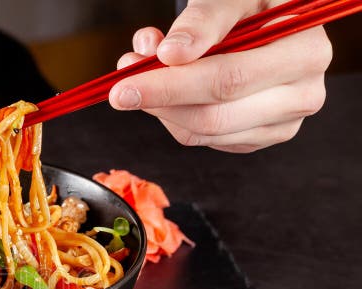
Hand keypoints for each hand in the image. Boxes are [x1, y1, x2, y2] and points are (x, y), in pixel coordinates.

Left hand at [108, 0, 331, 152]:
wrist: (270, 16)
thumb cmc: (252, 4)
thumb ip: (204, 19)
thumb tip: (171, 54)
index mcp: (305, 52)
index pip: (229, 80)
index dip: (173, 84)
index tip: (128, 82)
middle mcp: (302, 94)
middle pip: (214, 115)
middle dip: (159, 101)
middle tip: (119, 88)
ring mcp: (282, 123)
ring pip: (203, 133)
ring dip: (160, 108)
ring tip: (139, 73)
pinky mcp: (257, 138)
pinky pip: (203, 139)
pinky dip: (173, 116)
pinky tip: (165, 88)